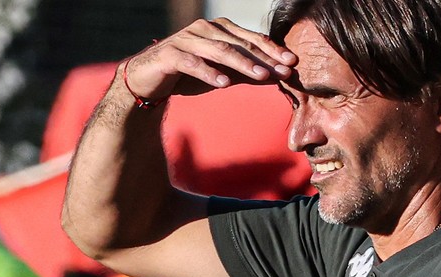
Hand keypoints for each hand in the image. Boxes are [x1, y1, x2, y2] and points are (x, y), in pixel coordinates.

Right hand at [121, 18, 297, 103]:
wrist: (149, 79)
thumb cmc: (189, 74)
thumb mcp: (222, 73)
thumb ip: (246, 72)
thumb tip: (277, 76)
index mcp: (220, 30)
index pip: (251, 39)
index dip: (272, 50)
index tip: (292, 63)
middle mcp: (205, 30)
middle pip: (240, 44)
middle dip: (264, 58)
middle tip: (283, 71)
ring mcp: (187, 40)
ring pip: (219, 51)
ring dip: (242, 64)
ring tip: (261, 76)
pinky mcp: (170, 54)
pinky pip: (193, 63)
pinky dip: (209, 72)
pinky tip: (223, 82)